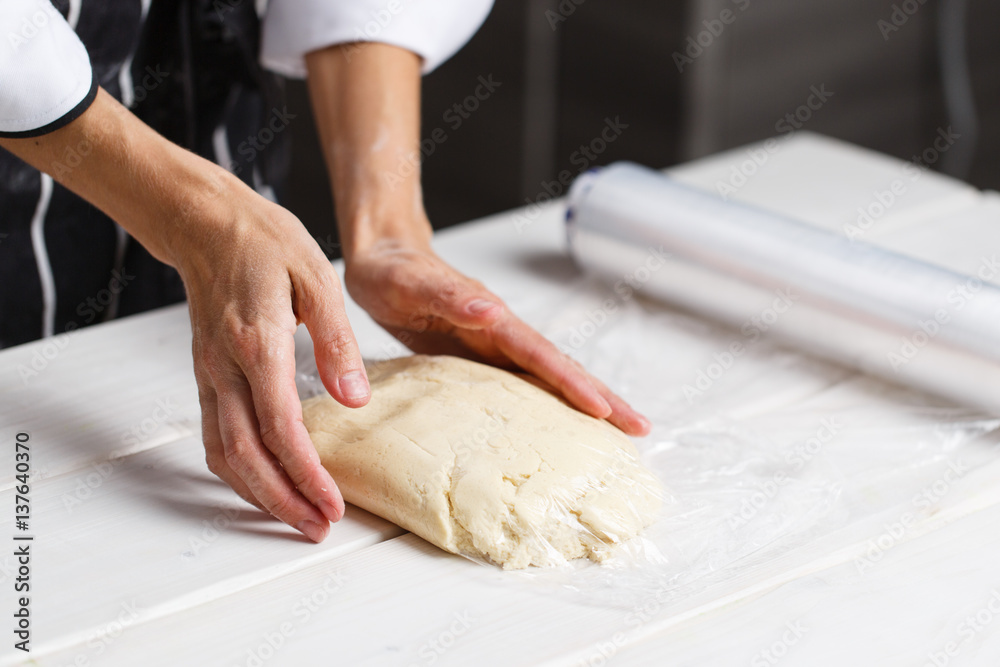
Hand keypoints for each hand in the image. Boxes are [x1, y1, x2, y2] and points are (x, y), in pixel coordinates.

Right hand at [178, 184, 370, 542]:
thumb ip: (337, 342)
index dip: (306, 473)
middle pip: (245, 454)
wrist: (208, 225)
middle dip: (282, 501)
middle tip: (318, 528)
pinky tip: (265, 484)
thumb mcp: (318, 279)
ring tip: (297, 518)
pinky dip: (238, 472)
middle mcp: (225, 368)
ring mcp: (210, 375)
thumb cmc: (266, 243)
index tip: (333, 504)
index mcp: (257, 343)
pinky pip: (216, 437)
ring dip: (258, 494)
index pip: (280, 427)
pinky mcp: (207, 376)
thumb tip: (355, 399)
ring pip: (223, 453)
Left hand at [344, 238, 650, 435]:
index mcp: (492, 318)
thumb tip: (493, 310)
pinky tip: (561, 422)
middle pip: (562, 367)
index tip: (602, 410)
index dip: (572, 384)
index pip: (541, 355)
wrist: (384, 256)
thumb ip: (451, 297)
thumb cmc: (393, 270)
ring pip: (551, 376)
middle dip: (602, 398)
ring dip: (587, 401)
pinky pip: (526, 382)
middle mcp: (503, 332)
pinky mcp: (484, 356)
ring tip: (619, 430)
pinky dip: (552, 401)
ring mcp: (497, 345)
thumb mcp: (412, 283)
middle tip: (639, 428)